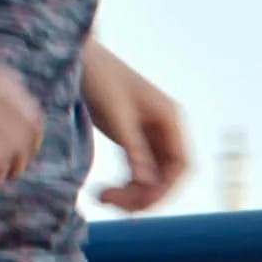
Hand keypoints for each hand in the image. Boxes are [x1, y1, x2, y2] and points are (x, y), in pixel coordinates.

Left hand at [83, 45, 190, 212]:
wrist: (80, 57)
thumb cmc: (99, 78)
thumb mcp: (116, 116)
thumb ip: (134, 150)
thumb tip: (148, 185)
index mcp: (170, 119)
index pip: (182, 165)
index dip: (166, 189)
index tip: (139, 204)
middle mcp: (166, 129)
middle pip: (168, 176)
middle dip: (144, 194)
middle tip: (110, 203)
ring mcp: (150, 134)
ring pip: (152, 177)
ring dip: (132, 193)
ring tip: (100, 198)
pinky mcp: (133, 138)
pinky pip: (137, 171)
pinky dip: (124, 184)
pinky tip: (103, 190)